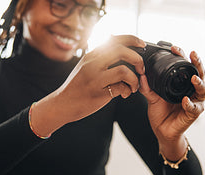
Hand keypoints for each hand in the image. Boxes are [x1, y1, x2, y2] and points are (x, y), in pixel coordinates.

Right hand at [30, 35, 145, 136]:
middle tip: (141, 69)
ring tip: (134, 85)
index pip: (114, 39)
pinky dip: (128, 91)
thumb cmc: (76, 86)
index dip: (132, 39)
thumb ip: (99, 56)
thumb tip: (115, 42)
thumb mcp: (85, 65)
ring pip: (123, 70)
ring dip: (135, 79)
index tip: (142, 44)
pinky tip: (125, 94)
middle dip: (137, 59)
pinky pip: (120, 88)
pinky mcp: (98, 93)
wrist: (62, 104)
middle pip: (121, 51)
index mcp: (91, 55)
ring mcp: (95, 78)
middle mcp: (92, 63)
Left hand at [139, 46, 204, 159]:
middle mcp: (192, 91)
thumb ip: (147, 87)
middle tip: (193, 55)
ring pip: (204, 89)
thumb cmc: (161, 113)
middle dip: (198, 63)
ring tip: (194, 78)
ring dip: (200, 83)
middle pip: (200, 74)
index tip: (175, 49)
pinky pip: (194, 108)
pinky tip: (185, 100)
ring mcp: (195, 101)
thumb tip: (141, 74)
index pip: (186, 67)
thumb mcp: (152, 98)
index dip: (183, 56)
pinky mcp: (194, 114)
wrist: (162, 131)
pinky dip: (190, 104)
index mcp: (183, 84)